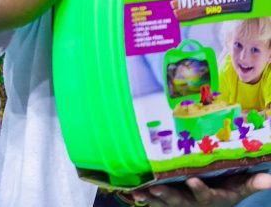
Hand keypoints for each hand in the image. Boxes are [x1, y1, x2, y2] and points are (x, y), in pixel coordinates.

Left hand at [132, 173, 270, 206]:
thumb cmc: (225, 190)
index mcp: (212, 198)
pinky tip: (131, 193)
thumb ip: (251, 182)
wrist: (212, 200)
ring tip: (139, 193)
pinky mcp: (166, 200)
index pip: (206, 196)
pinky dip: (142, 197)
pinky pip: (152, 201)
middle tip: (155, 188)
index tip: (193, 181)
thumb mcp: (239, 188)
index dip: (199, 190)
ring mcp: (178, 202)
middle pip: (180, 201)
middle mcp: (193, 202)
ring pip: (163, 202)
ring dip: (151, 198)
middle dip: (167, 195)